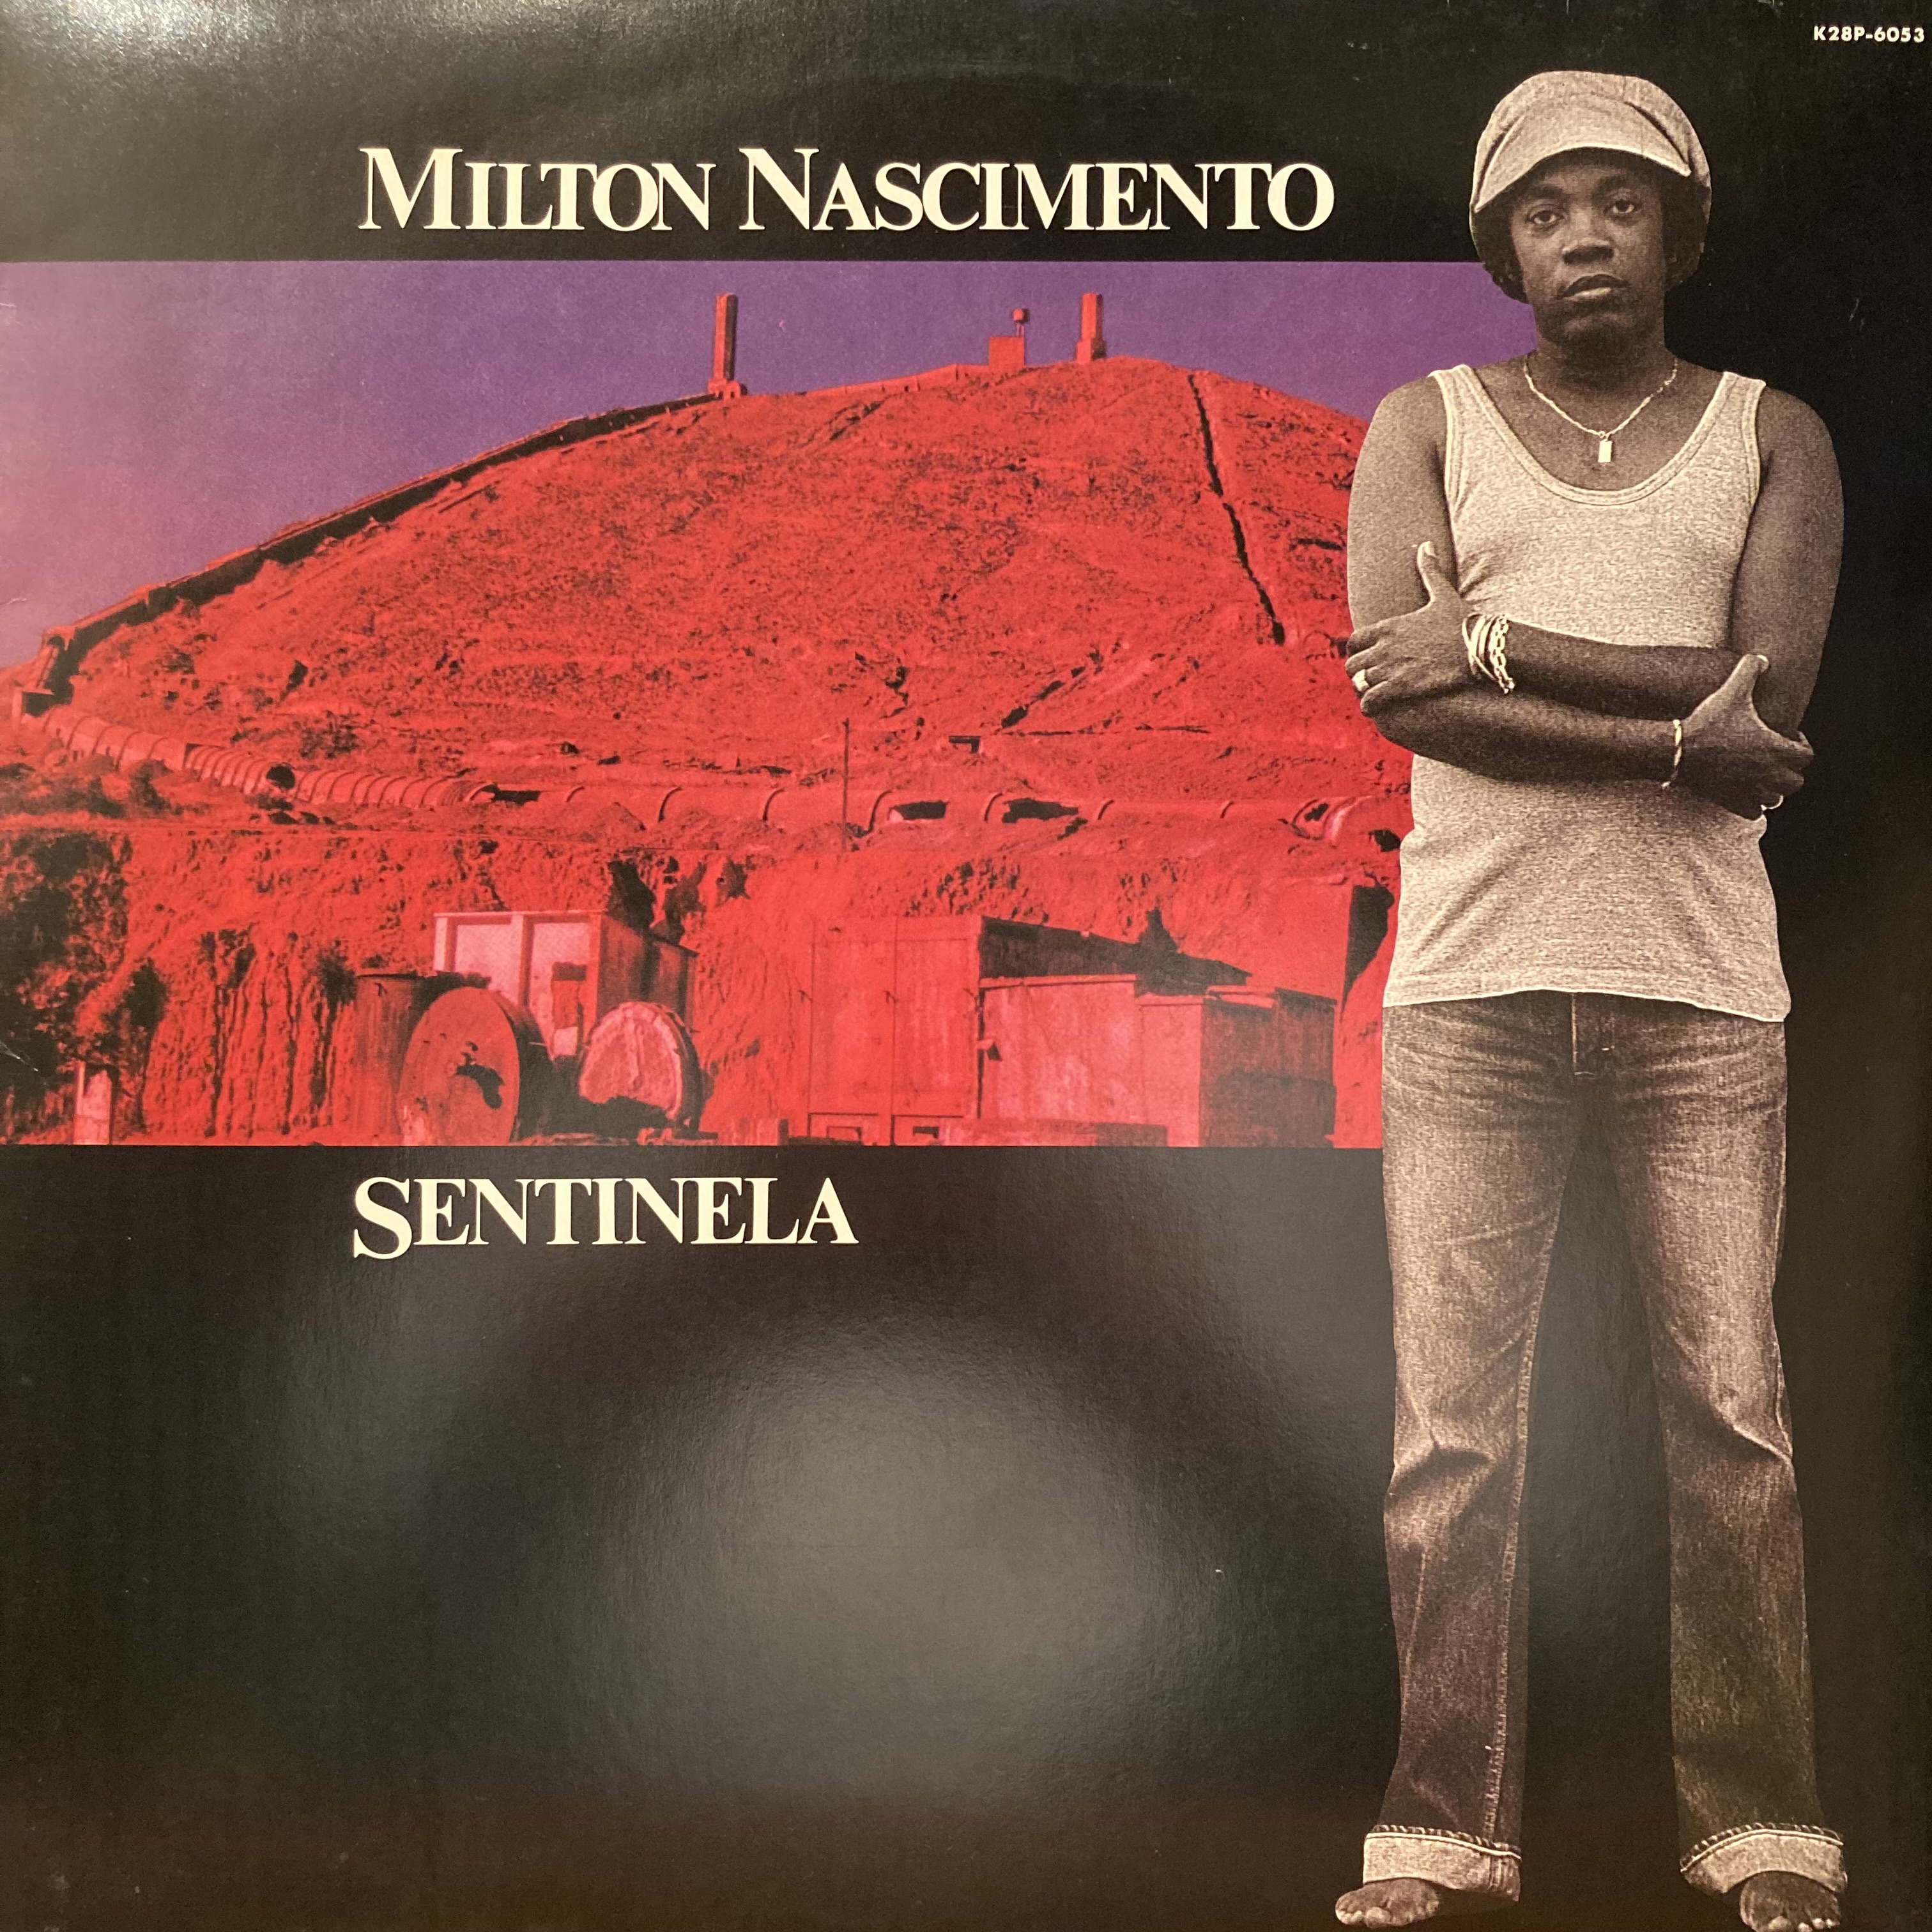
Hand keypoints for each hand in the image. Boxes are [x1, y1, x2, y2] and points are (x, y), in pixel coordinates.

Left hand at [1344, 542, 1468, 714]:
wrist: (1481, 646)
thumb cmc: (1462, 621)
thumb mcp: (1442, 594)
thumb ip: (1429, 571)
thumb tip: (1426, 545)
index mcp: (1390, 626)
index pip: (1352, 641)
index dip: (1355, 652)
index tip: (1364, 657)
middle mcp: (1385, 647)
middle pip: (1351, 664)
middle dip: (1357, 673)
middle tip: (1369, 679)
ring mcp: (1392, 667)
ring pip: (1359, 682)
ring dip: (1363, 689)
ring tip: (1373, 693)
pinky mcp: (1402, 686)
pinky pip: (1370, 700)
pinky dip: (1369, 705)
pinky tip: (1376, 706)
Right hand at [1676, 654, 1812, 817]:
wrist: (1677, 749)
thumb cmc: (1708, 720)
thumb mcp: (1731, 689)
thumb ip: (1750, 669)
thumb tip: (1763, 658)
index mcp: (1776, 749)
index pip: (1806, 756)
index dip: (1800, 746)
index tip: (1786, 738)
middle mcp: (1768, 773)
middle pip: (1795, 782)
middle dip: (1789, 771)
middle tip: (1775, 758)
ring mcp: (1750, 790)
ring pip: (1776, 799)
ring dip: (1772, 789)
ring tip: (1760, 776)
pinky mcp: (1731, 801)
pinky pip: (1754, 812)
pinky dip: (1754, 805)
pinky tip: (1743, 791)